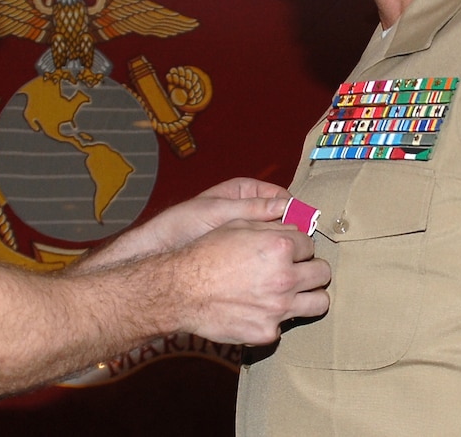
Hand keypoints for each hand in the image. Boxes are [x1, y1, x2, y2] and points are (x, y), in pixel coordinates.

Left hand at [138, 177, 292, 253]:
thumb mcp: (216, 212)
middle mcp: (250, 209)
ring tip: (288, 260)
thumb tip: (287, 206)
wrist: (159, 248)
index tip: (301, 225)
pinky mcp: (242, 252)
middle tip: (298, 247)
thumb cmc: (182, 224)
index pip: (281, 197)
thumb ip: (250, 208)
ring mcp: (247, 232)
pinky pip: (264, 253)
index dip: (293, 210)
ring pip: (276, 238)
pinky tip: (273, 269)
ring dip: (283, 248)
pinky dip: (271, 259)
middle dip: (292, 231)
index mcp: (245, 190)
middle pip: (283, 218)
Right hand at [174, 218, 330, 345]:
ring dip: (309, 295)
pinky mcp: (268, 332)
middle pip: (322, 273)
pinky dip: (276, 318)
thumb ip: (271, 226)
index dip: (298, 246)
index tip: (289, 251)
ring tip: (292, 292)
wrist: (180, 290)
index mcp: (279, 247)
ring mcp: (278, 308)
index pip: (311, 244)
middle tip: (296, 271)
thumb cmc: (206, 253)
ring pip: (320, 302)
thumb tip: (296, 230)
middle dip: (310, 269)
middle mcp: (285, 278)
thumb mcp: (236, 225)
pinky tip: (260, 310)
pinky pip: (287, 324)